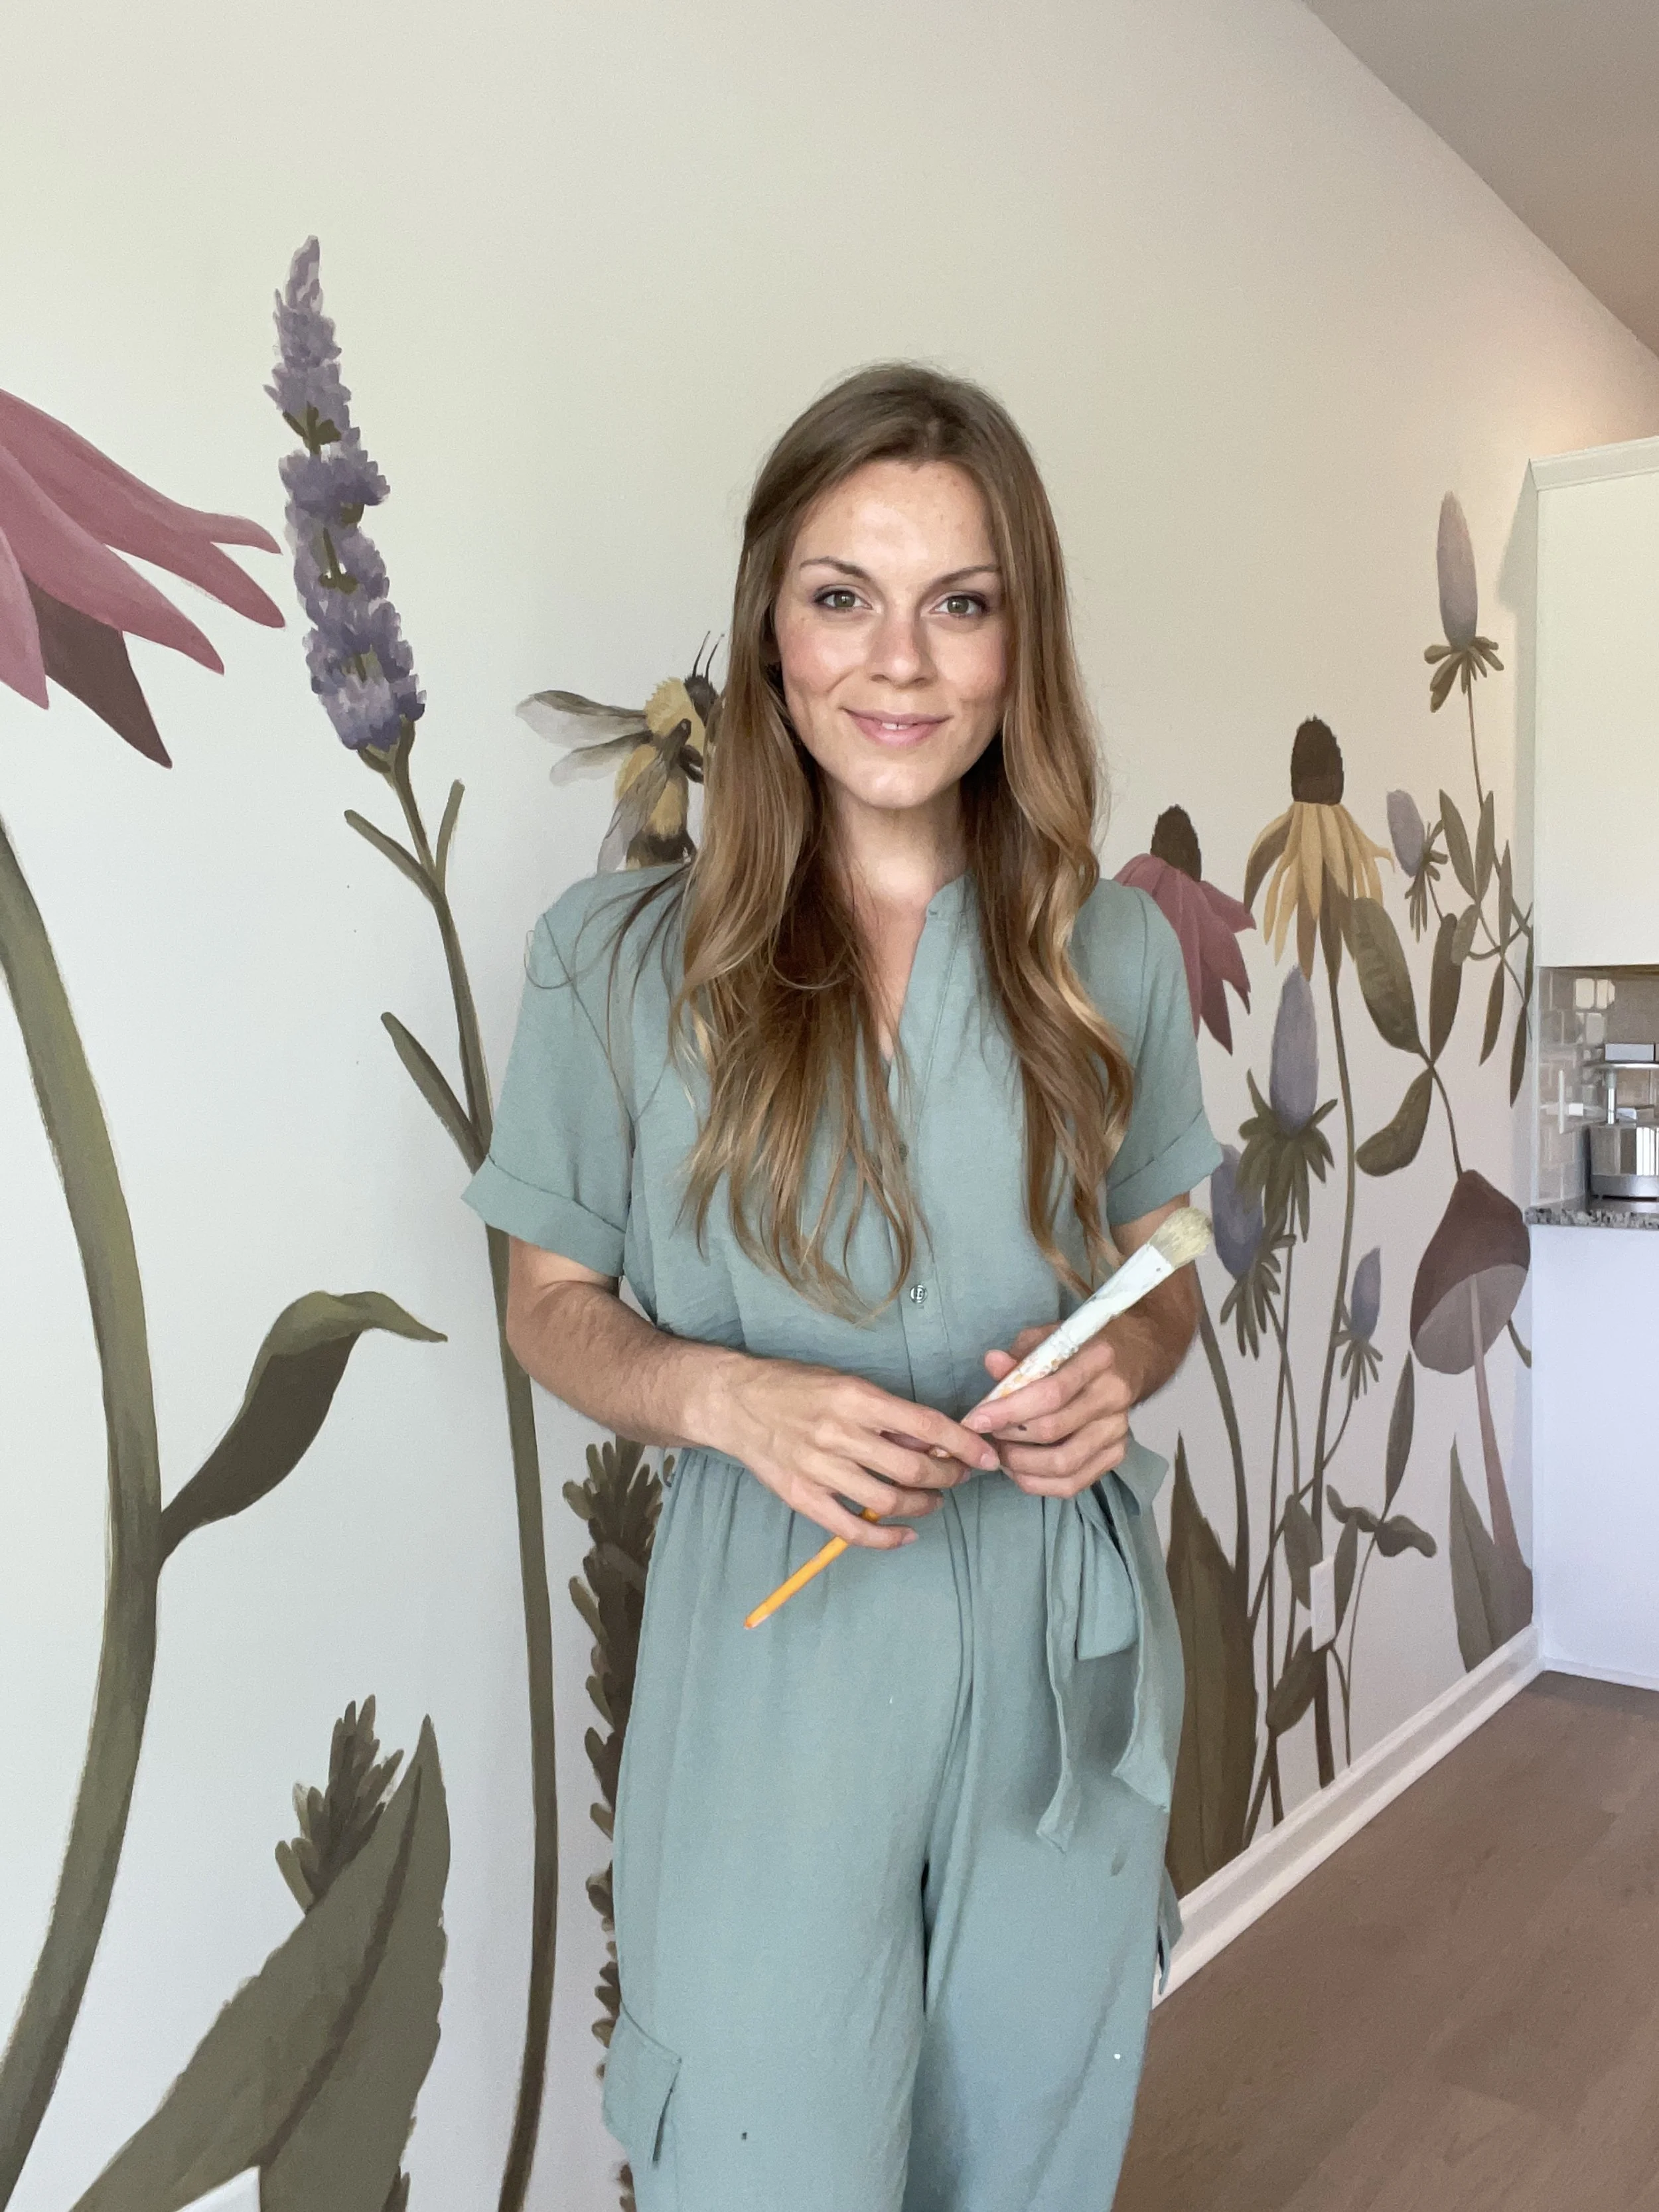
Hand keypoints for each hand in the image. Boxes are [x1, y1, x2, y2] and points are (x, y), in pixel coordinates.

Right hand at [702, 1353, 1002, 1548]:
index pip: (926, 1426)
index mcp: (856, 1398)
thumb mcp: (845, 1383)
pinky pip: (852, 1530)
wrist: (735, 1402)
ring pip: (889, 1501)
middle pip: (913, 1469)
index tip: (987, 1456)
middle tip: (959, 1476)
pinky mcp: (803, 1496)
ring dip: (923, 1505)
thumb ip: (886, 1413)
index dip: (964, 1445)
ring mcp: (820, 1468)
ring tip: (933, 1500)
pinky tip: (906, 1534)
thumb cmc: (795, 1386)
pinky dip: (886, 1539)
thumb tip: (932, 1440)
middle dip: (949, 1477)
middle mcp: (840, 1433)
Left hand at [963, 1323, 1136, 1498]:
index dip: (1009, 1411)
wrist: (1128, 1359)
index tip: (975, 1420)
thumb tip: (991, 1363)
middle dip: (1009, 1438)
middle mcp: (1113, 1397)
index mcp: (1098, 1360)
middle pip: (1053, 1430)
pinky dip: (1038, 1482)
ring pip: (1063, 1464)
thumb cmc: (1079, 1348)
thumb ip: (1021, 1354)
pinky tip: (1019, 1470)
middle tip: (986, 1434)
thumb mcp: (1049, 1338)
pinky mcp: (1116, 1454)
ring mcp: (1117, 1430)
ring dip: (1021, 1465)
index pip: (1050, 1393)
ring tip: (1000, 1454)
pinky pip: (1073, 1484)